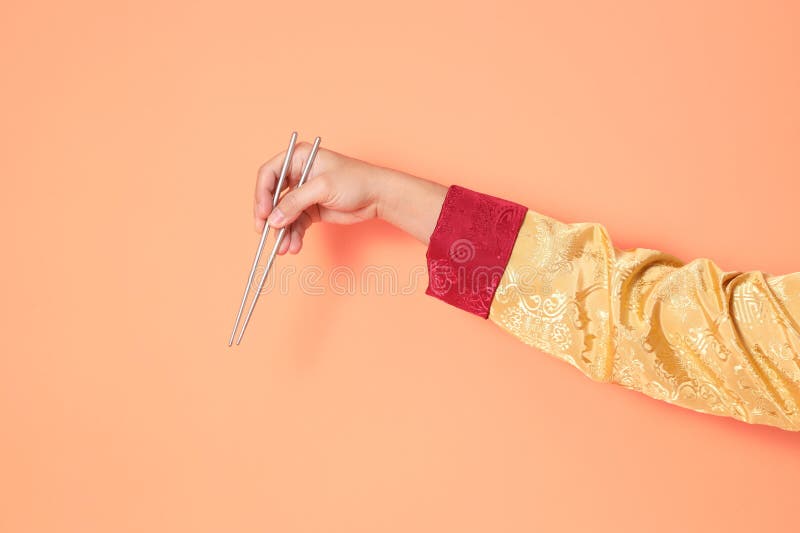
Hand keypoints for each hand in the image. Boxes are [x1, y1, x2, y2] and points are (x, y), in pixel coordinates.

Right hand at [254, 141, 447, 253]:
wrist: (379, 196)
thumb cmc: (356, 181)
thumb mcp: (322, 188)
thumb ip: (296, 202)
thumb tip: (274, 220)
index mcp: (298, 158)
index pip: (269, 174)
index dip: (262, 194)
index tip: (263, 214)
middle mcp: (298, 174)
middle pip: (273, 196)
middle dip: (270, 217)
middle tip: (266, 233)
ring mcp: (304, 193)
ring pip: (284, 214)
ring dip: (282, 232)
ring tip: (284, 248)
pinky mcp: (311, 210)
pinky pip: (296, 224)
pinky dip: (293, 236)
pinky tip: (294, 246)